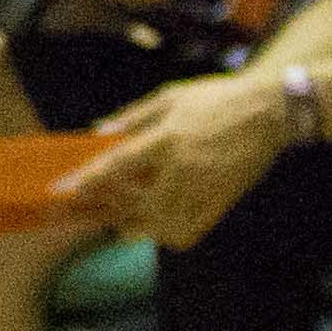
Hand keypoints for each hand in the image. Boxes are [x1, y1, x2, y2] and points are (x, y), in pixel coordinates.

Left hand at [50, 69, 299, 245]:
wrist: (269, 112)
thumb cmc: (217, 99)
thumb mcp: (170, 96)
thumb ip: (133, 117)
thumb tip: (98, 131)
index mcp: (167, 139)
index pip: (116, 165)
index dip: (86, 180)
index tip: (61, 190)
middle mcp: (183, 169)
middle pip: (133, 205)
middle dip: (107, 210)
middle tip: (88, 209)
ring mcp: (203, 190)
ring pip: (159, 227)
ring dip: (135, 226)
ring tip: (121, 219)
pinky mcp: (220, 204)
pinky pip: (186, 233)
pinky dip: (166, 234)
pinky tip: (156, 225)